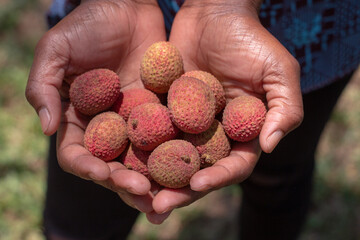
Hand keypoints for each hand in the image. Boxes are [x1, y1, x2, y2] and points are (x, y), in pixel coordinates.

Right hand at [26, 0, 168, 222]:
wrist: (128, 5)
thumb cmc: (88, 23)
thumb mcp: (57, 50)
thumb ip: (44, 87)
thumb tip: (47, 129)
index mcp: (79, 119)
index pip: (78, 153)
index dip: (87, 167)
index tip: (101, 173)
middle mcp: (108, 127)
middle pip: (114, 165)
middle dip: (125, 184)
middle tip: (144, 197)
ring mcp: (136, 122)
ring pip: (143, 160)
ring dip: (153, 180)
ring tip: (167, 198)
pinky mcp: (161, 112)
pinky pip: (169, 137)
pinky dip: (176, 155)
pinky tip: (189, 169)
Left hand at [150, 0, 303, 216]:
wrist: (214, 12)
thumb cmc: (251, 39)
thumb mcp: (279, 71)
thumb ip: (286, 108)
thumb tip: (271, 145)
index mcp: (243, 133)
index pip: (234, 165)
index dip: (218, 176)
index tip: (198, 183)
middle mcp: (214, 134)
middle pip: (197, 170)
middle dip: (179, 191)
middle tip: (157, 208)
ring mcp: (186, 124)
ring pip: (170, 159)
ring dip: (153, 179)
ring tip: (134, 194)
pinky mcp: (164, 110)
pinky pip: (150, 133)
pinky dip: (137, 149)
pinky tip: (120, 162)